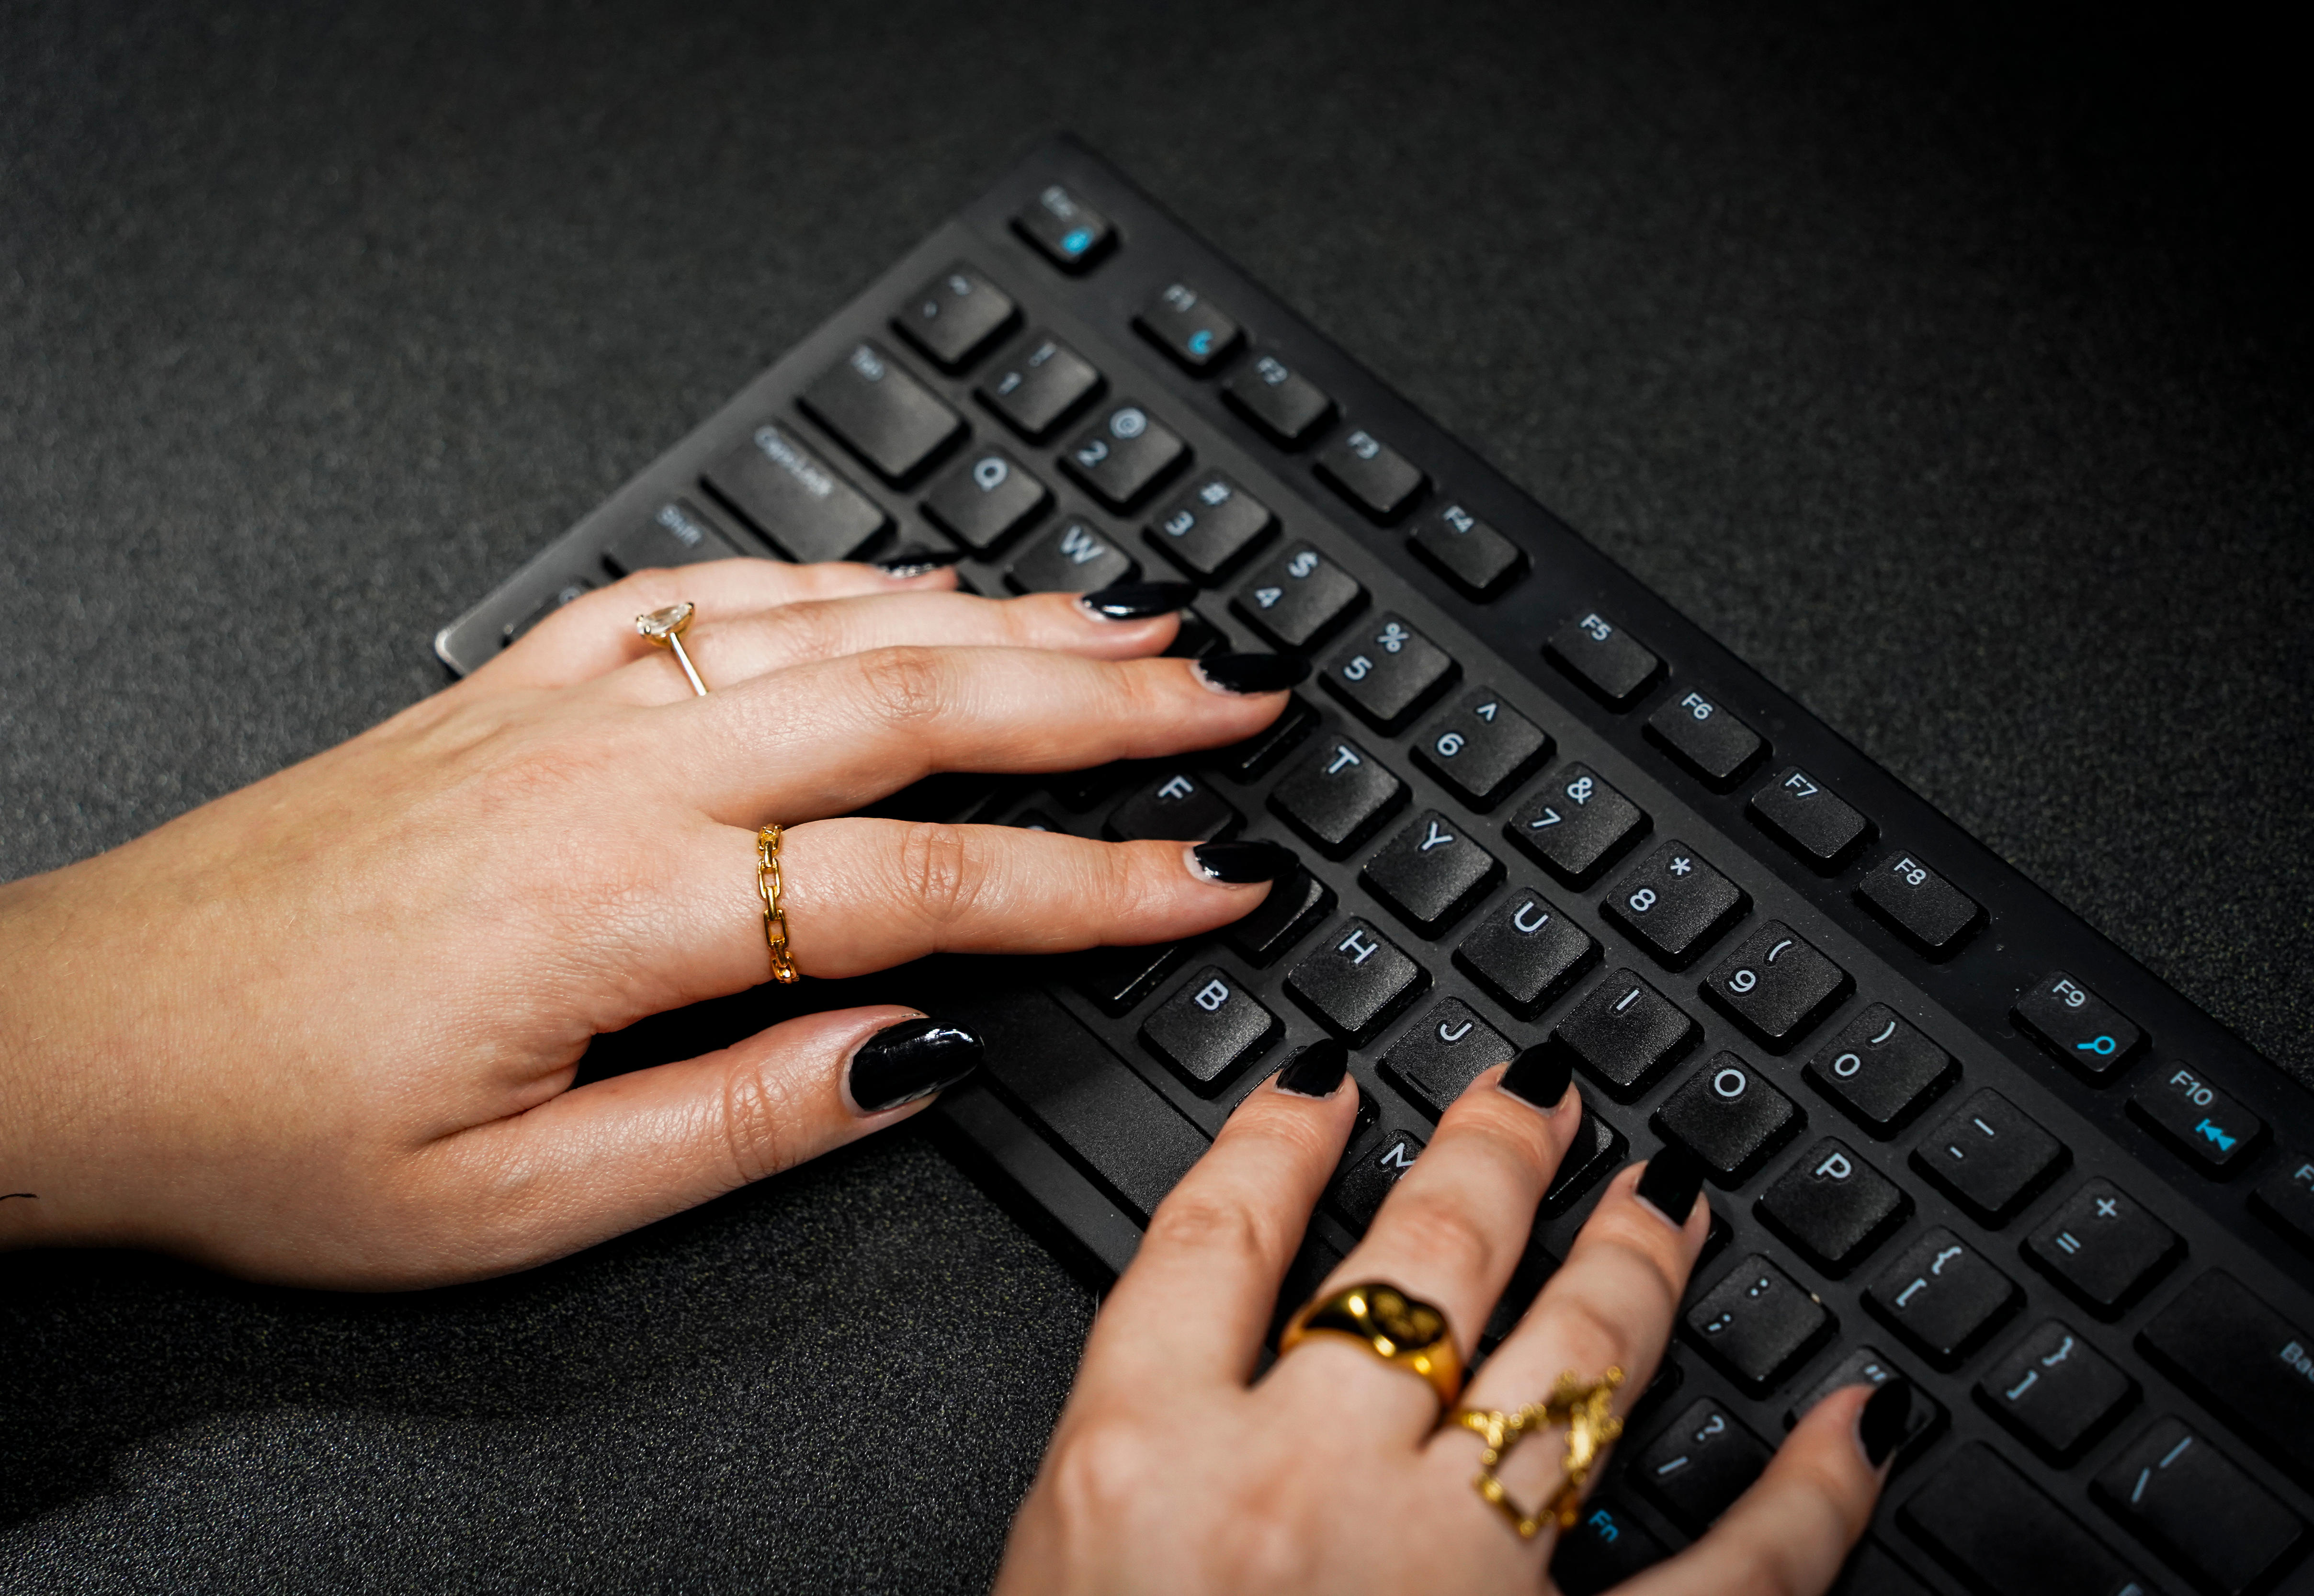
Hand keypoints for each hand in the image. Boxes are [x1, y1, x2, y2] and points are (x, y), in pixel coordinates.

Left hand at [0, 559, 1299, 1286]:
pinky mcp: (516, 684)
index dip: (1098, 884)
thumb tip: (910, 1057)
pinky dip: (833, 574)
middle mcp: (613, 772)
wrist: (75, 1035)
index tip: (1218, 878)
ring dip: (997, 617)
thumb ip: (738, 1121)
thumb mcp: (517, 1204)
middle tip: (1233, 692)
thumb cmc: (274, 1132)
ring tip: (1129, 618)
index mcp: (628, 908)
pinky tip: (913, 580)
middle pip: (914, 703)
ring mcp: (563, 706)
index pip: (930, 884)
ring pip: (831, 626)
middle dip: (1103, 696)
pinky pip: (707, 592)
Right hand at [997, 1059, 1900, 1594]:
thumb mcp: (1054, 1588)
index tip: (1327, 1082)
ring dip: (1630, 1259)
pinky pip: (1734, 1574)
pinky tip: (1858, 1422)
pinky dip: (1812, 1491)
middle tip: (1540, 1093)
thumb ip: (1114, 1483)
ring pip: (1565, 1355)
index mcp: (1137, 1463)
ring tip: (1663, 1193)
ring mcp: (1443, 1572)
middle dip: (1489, 1155)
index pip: (1212, 1231)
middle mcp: (1296, 1484)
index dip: (1278, 1130)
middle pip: (1410, 1258)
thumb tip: (1185, 1386)